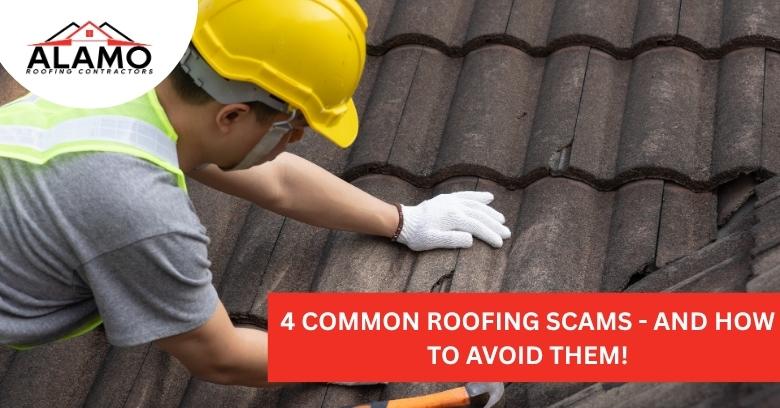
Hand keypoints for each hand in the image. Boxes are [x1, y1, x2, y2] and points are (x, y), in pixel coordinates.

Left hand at [396, 191, 510, 250]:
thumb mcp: (433, 241)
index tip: (500, 243)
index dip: (490, 234)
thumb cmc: (417, 235)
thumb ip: (452, 240)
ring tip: (502, 219)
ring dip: (490, 212)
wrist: (403, 222)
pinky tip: (489, 197)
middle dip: (494, 224)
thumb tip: (471, 238)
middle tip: (507, 233)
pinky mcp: (447, 198)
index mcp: (453, 217)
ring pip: (476, 205)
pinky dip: (479, 196)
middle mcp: (454, 206)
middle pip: (480, 215)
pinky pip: (467, 195)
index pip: (477, 226)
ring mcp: (451, 200)